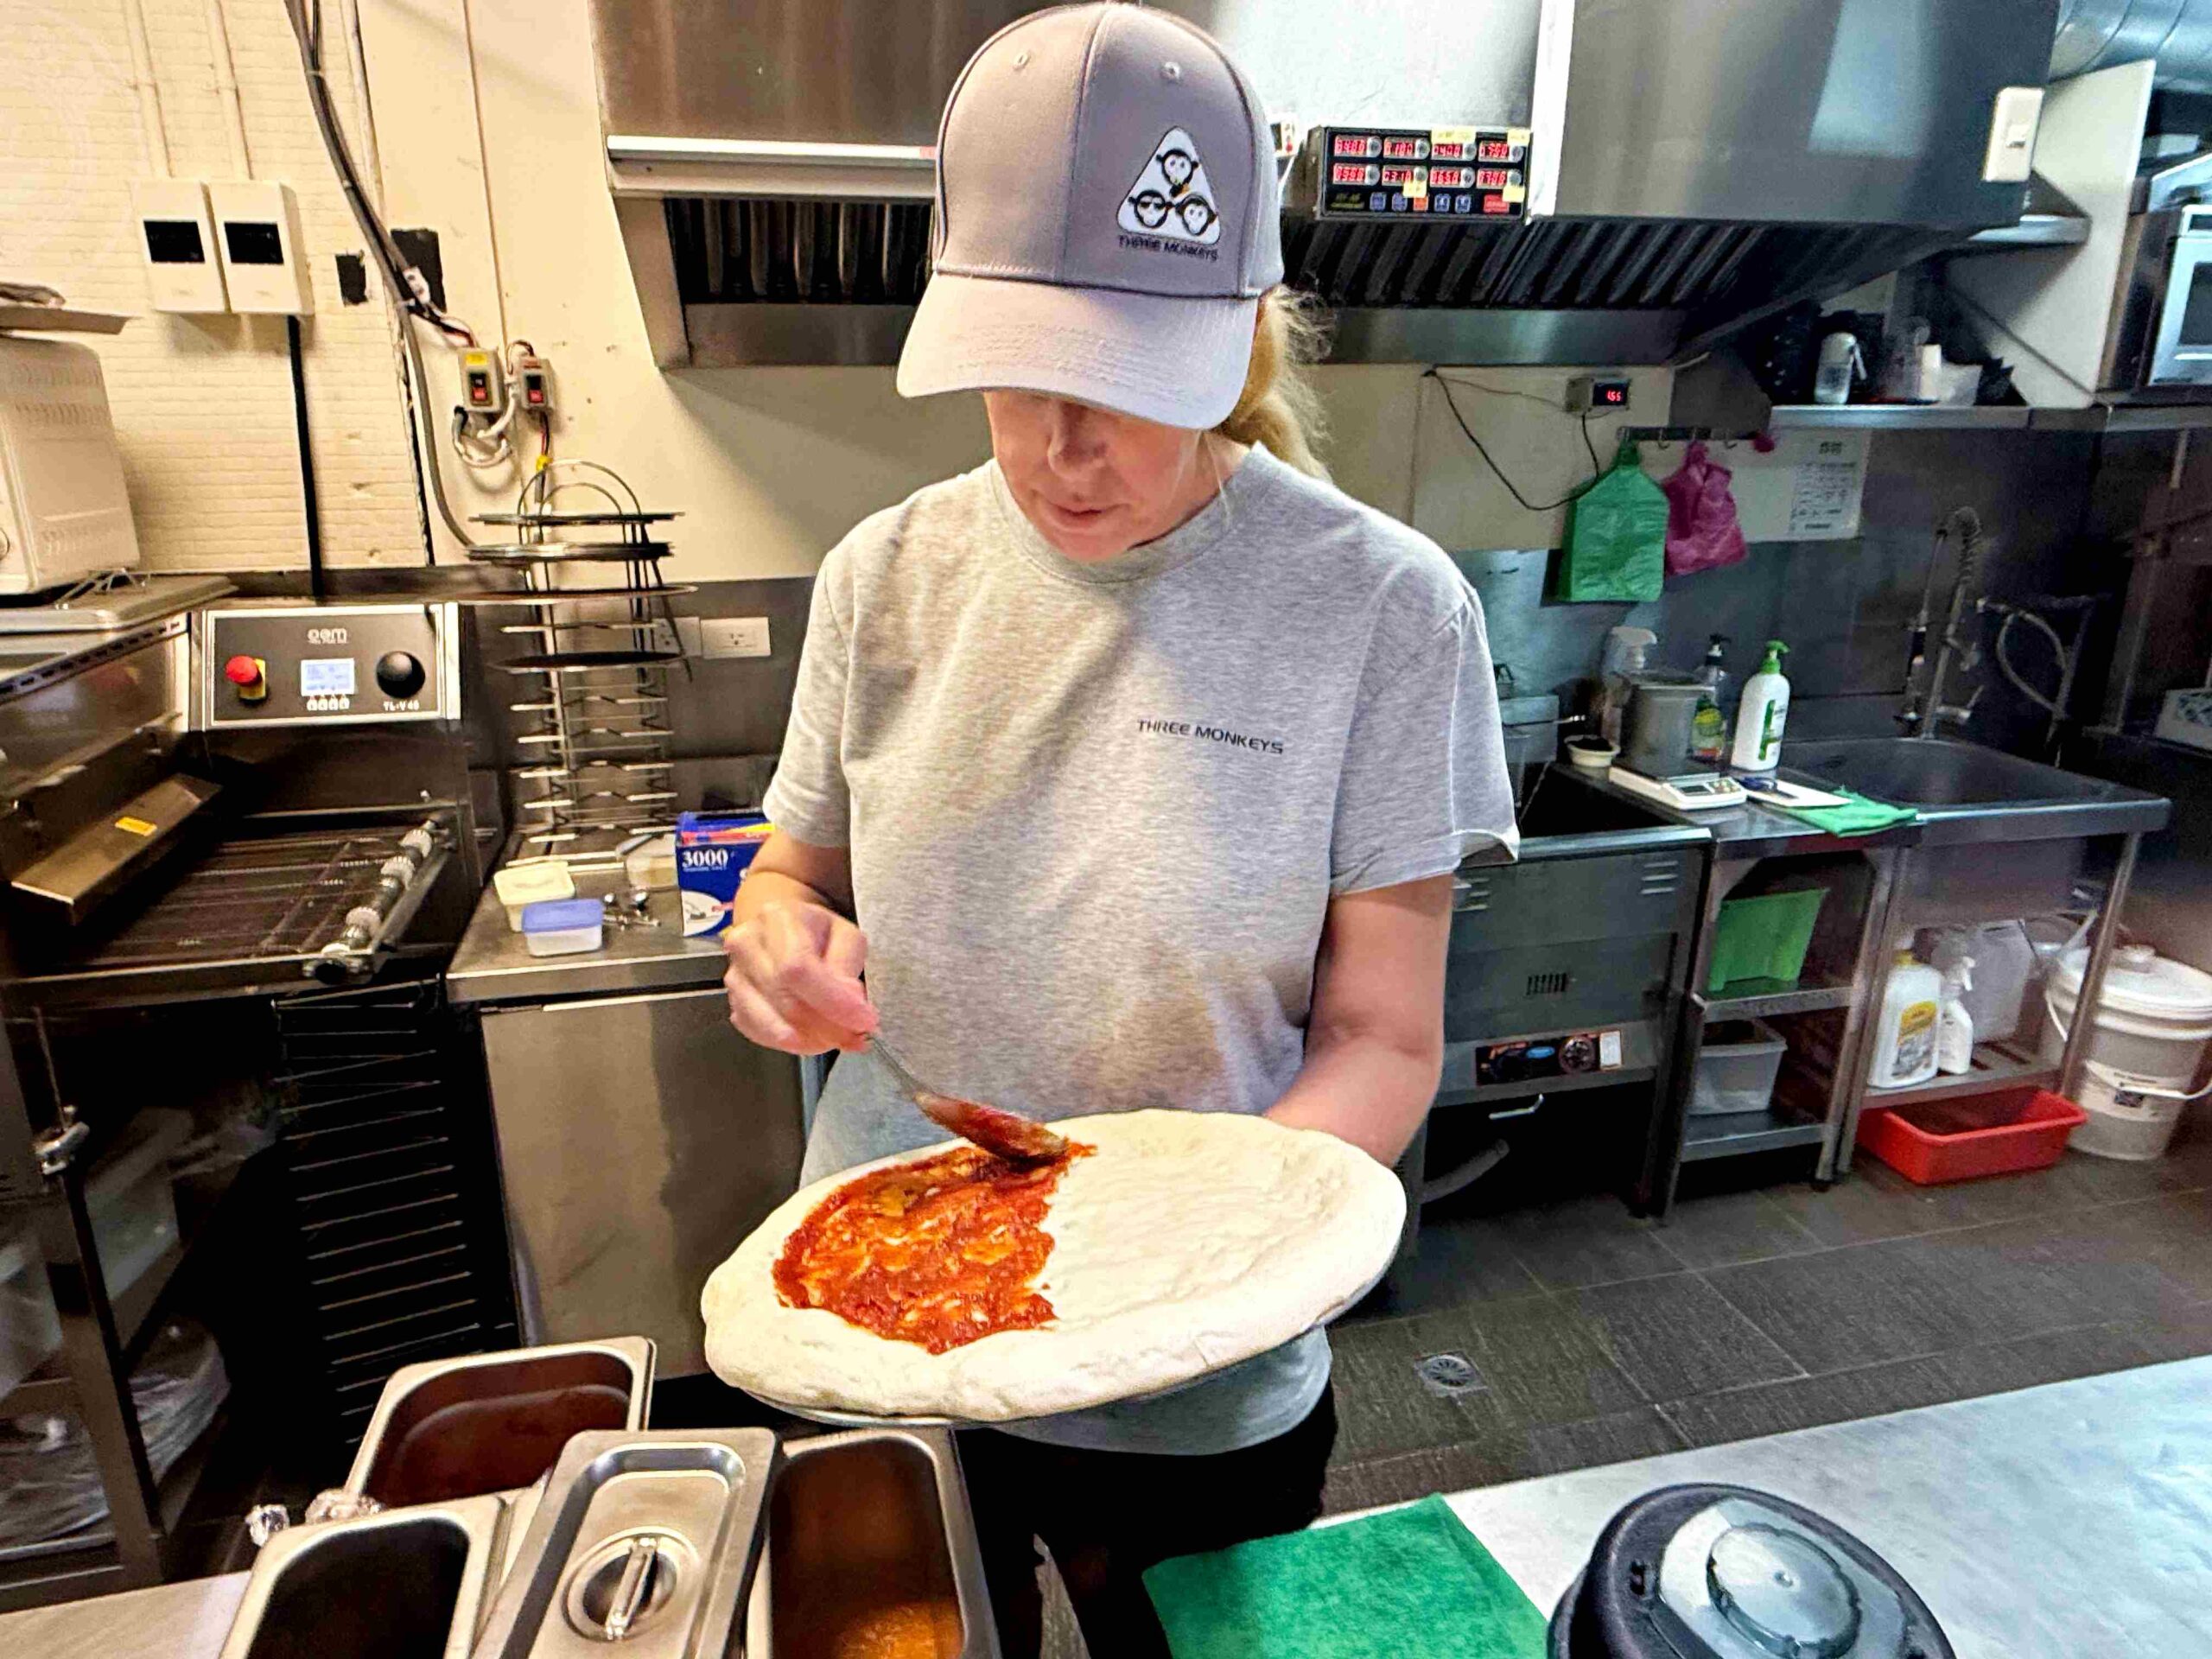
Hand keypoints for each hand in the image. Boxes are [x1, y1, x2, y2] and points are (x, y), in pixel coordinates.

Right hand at [722, 900, 877, 1054]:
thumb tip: (850, 1000)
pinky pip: (760, 1034)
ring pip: (771, 1024)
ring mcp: (735, 976)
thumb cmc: (815, 932)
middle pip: (785, 1001)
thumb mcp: (845, 934)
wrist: (780, 930)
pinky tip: (814, 1037)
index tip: (864, 1019)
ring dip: (811, 1040)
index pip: (798, 969)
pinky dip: (792, 1043)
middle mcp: (747, 946)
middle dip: (827, 1026)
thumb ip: (848, 965)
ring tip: (838, 1037)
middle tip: (857, 1034)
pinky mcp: (734, 1003)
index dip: (833, 1001)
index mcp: (777, 919)